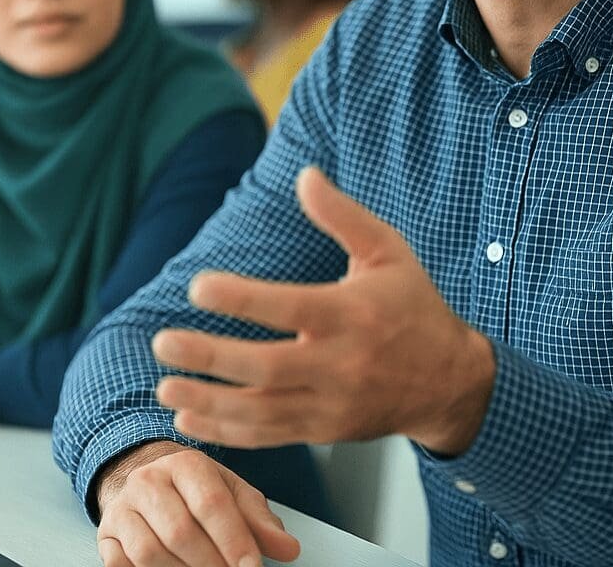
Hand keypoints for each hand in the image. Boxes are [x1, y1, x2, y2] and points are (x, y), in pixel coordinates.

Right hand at [96, 443, 298, 566]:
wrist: (146, 481)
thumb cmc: (197, 490)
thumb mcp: (231, 494)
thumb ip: (259, 521)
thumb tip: (290, 549)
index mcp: (186, 464)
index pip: (211, 503)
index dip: (233, 540)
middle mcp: (150, 480)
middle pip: (180, 531)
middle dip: (210, 564)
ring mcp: (123, 507)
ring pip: (148, 552)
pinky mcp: (105, 533)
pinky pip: (119, 564)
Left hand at [153, 166, 495, 454]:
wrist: (449, 380)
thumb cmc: (414, 307)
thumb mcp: (388, 252)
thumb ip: (343, 215)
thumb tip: (304, 174)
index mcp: (352, 314)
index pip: (290, 308)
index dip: (241, 299)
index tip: (197, 286)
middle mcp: (341, 363)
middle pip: (265, 366)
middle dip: (210, 356)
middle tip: (163, 342)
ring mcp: (332, 404)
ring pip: (261, 411)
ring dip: (209, 402)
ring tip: (165, 386)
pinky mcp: (326, 430)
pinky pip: (270, 437)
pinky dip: (228, 433)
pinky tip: (191, 420)